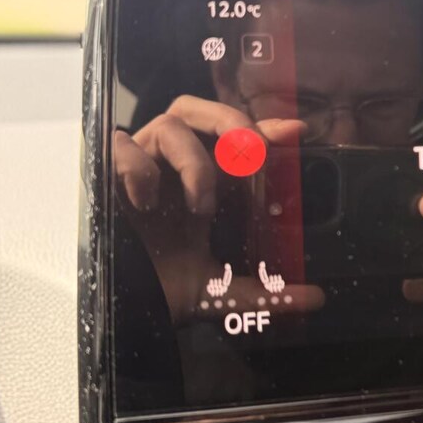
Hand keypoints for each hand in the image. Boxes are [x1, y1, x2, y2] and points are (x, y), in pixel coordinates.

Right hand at [113, 95, 322, 323]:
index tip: (296, 131)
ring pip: (167, 124)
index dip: (263, 127)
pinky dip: (139, 167)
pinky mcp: (106, 179)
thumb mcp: (220, 291)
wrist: (121, 313)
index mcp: (201, 182)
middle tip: (252, 152)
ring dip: (194, 161)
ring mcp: (139, 169)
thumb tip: (315, 298)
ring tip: (202, 204)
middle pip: (197, 110)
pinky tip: (148, 201)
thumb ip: (266, 292)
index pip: (232, 139)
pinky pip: (121, 148)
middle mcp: (171, 168)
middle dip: (229, 121)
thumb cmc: (163, 288)